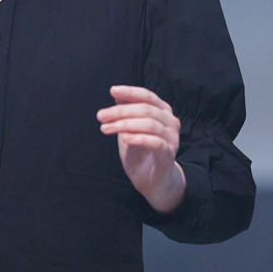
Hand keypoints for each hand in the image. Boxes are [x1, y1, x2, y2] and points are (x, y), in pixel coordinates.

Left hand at [97, 85, 185, 212]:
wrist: (151, 181)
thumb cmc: (139, 151)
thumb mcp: (128, 128)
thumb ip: (125, 112)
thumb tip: (116, 93)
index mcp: (162, 111)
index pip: (147, 96)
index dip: (130, 92)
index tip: (112, 91)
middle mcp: (171, 121)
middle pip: (145, 109)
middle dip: (121, 111)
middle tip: (100, 116)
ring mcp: (172, 138)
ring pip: (150, 124)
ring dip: (125, 124)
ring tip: (105, 129)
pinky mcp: (169, 154)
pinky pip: (156, 143)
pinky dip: (139, 138)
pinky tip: (125, 138)